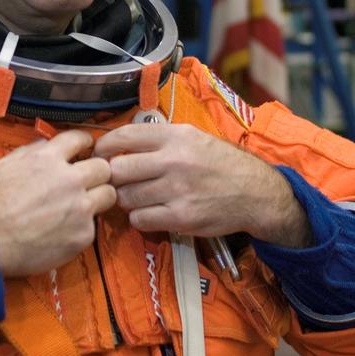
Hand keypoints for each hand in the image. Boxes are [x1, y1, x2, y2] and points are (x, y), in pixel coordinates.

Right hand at [0, 130, 115, 276]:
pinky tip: (66, 231)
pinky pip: (94, 225)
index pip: (80, 138)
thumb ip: (28, 153)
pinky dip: (83, 227)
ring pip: (109, 194)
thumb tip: (43, 146)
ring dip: (98, 197)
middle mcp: (69, 179)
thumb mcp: (2, 165)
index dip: (85, 142)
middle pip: (103, 167)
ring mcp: (80, 207)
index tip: (87, 148)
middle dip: (97, 172)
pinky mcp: (83, 234)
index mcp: (48, 158)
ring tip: (83, 206)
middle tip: (88, 181)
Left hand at [93, 123, 310, 247]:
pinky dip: (139, 217)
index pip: (124, 136)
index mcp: (176, 136)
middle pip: (118, 169)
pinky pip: (140, 219)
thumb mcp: (193, 137)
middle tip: (113, 180)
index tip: (99, 153)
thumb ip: (159, 138)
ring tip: (135, 196)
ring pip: (126, 197)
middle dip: (111, 176)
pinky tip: (149, 211)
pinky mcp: (181, 218)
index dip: (104, 146)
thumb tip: (120, 142)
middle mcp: (175, 161)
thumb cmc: (220, 163)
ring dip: (125, 199)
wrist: (255, 192)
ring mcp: (177, 191)